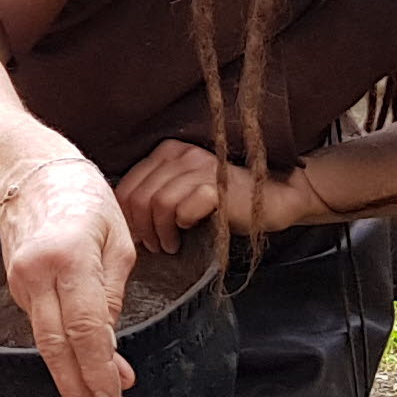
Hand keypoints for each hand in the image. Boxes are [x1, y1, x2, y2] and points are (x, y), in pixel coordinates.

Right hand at [0, 154, 135, 396]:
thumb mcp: (117, 239)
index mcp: (70, 258)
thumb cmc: (83, 199)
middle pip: (57, 347)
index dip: (100, 370)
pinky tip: (80, 370)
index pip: (86, 328)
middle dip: (78, 390)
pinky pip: (41, 328)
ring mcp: (20, 283)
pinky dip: (62, 354)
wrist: (26, 175)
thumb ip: (113, 294)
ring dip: (70, 378)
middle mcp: (37, 274)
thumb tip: (112, 347)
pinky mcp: (15, 288)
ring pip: (45, 343)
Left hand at [113, 141, 319, 252]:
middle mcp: (182, 154)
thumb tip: (122, 221)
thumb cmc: (225, 201)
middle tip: (153, 245)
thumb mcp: (182, 191)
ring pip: (156, 204)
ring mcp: (201, 167)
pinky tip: (187, 235)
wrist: (274, 199)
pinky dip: (179, 226)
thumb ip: (154, 195)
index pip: (127, 185)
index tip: (137, 236)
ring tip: (169, 245)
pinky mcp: (216, 185)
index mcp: (168, 151)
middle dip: (140, 228)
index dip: (125, 217)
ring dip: (159, 232)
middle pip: (138, 196)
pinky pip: (181, 209)